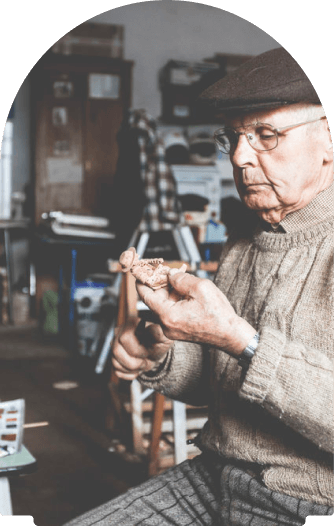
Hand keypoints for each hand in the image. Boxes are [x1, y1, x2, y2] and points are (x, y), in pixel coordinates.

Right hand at [111, 317, 171, 379]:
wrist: (156, 350)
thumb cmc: (160, 341)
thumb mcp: (164, 337)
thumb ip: (159, 333)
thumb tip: (155, 328)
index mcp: (131, 323)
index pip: (124, 338)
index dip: (138, 350)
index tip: (149, 351)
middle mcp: (119, 332)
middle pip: (116, 351)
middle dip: (134, 362)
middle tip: (146, 360)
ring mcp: (114, 344)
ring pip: (115, 363)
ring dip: (132, 369)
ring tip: (142, 363)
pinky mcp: (113, 357)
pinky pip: (117, 371)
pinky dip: (130, 374)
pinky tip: (138, 367)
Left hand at [136, 271, 256, 356]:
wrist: (230, 336)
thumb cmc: (218, 314)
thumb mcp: (201, 288)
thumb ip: (181, 279)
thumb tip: (170, 274)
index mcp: (168, 315)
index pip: (146, 296)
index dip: (141, 282)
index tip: (138, 272)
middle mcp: (166, 325)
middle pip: (155, 300)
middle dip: (158, 284)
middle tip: (161, 270)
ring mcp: (172, 329)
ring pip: (163, 305)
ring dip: (167, 291)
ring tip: (175, 277)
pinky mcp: (179, 330)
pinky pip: (171, 312)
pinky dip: (174, 300)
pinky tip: (182, 289)